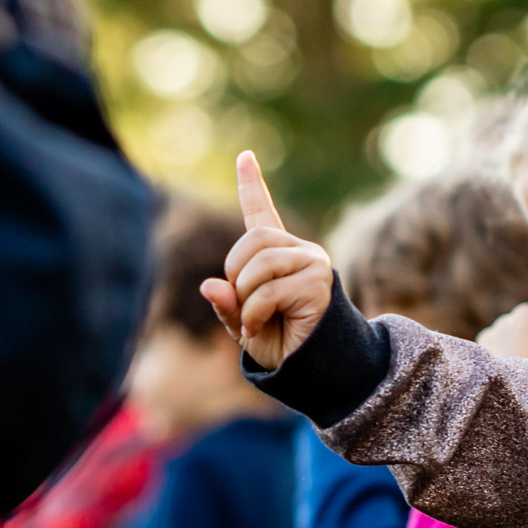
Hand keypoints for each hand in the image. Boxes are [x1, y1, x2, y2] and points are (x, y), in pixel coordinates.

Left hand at [199, 151, 334, 371]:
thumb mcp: (241, 323)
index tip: (244, 156)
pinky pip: (269, 290)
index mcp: (278, 255)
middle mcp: (299, 251)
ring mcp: (312, 263)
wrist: (312, 371)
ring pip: (260, 263)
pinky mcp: (319, 282)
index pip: (262, 212)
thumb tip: (208, 285)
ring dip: (246, 297)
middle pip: (252, 239)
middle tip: (243, 305)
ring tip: (252, 320)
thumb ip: (226, 304)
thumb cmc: (279, 344)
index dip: (252, 185)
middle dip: (235, 274)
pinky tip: (259, 328)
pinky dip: (254, 313)